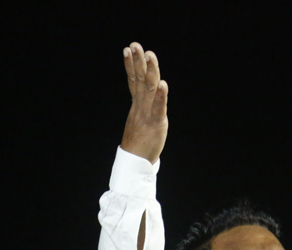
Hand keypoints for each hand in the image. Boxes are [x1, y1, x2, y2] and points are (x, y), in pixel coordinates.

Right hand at [120, 42, 167, 163]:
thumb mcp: (139, 120)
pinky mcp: (156, 123)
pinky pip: (159, 107)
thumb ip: (142, 108)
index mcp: (137, 105)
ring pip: (149, 88)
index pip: (133, 80)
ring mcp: (147, 114)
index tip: (127, 49)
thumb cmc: (139, 143)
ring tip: (149, 55)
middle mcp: (141, 106)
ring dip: (150, 71)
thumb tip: (145, 99)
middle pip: (139, 79)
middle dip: (137, 61)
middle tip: (135, 45)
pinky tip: (163, 83)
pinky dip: (161, 95)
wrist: (135, 163)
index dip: (131, 64)